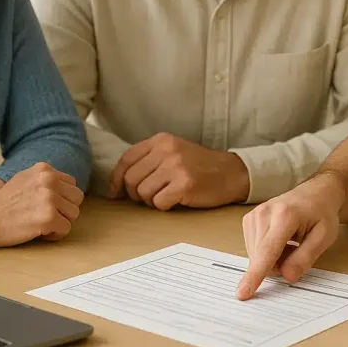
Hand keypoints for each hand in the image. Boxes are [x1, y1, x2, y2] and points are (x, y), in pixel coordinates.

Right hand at [0, 162, 84, 246]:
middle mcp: (49, 180)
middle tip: (48, 217)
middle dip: (65, 210)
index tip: (50, 206)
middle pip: (77, 198)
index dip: (63, 198)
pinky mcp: (48, 217)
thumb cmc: (2, 202)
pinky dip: (55, 235)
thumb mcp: (25, 179)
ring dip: (61, 222)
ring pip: (74, 214)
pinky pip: (66, 229)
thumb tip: (66, 188)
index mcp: (44, 169)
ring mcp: (49, 198)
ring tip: (43, 225)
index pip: (72, 184)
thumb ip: (45, 180)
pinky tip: (40, 233)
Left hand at [107, 133, 249, 209]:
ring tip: (167, 195)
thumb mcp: (173, 152)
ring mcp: (176, 167)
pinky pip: (159, 203)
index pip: (126, 159)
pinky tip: (177, 200)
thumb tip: (117, 184)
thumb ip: (148, 160)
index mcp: (161, 140)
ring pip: (143, 192)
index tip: (115, 193)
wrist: (231, 173)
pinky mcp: (185, 185)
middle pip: (131, 179)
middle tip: (150, 196)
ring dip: (151, 201)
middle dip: (135, 193)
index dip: (116, 179)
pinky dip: (164, 206)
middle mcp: (167, 150)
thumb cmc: (199, 166)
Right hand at [236, 173, 344, 299]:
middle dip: (278, 266)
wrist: (315, 193)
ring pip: (255, 256)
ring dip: (273, 260)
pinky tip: (281, 241)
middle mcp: (264, 213)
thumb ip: (305, 258)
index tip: (243, 292)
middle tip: (298, 251)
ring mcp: (254, 215)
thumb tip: (287, 277)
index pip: (267, 251)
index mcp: (285, 216)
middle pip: (261, 258)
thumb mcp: (324, 237)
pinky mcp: (248, 220)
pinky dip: (267, 253)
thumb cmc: (321, 214)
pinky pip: (253, 250)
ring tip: (290, 243)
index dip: (255, 274)